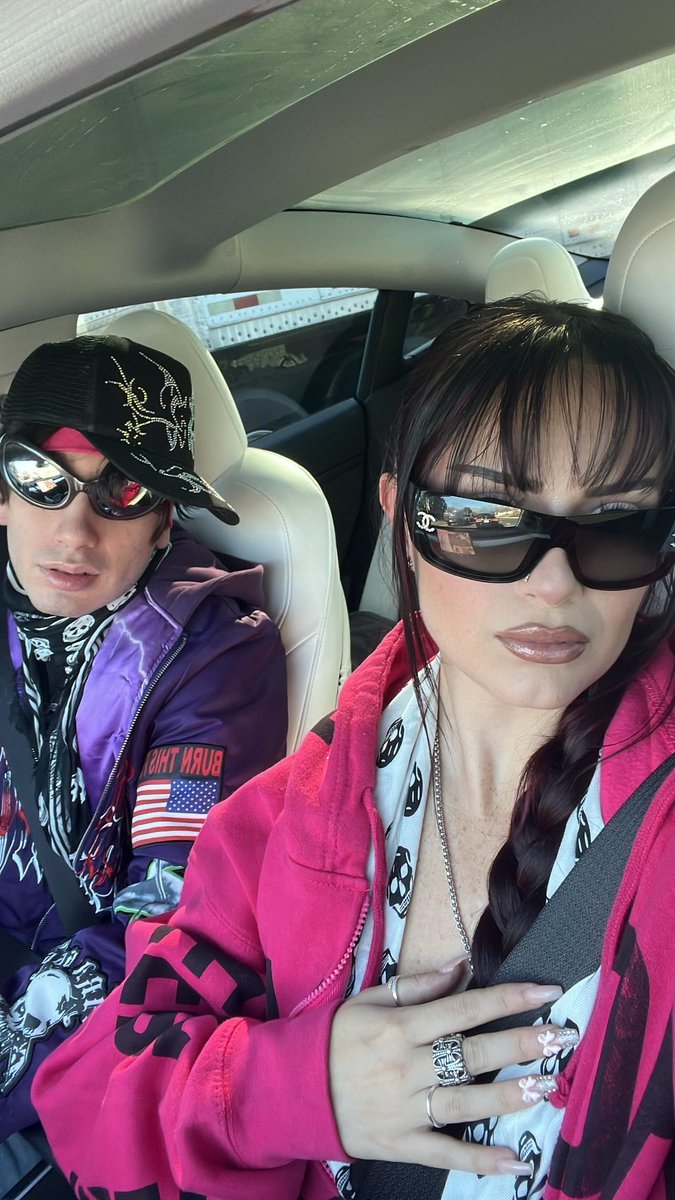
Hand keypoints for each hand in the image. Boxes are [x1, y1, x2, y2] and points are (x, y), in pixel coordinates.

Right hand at [328, 964, 566, 1177]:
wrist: (292, 1089)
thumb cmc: (334, 1038)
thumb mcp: (368, 1001)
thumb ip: (417, 986)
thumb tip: (460, 967)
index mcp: (399, 1026)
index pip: (463, 1008)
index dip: (507, 999)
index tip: (546, 993)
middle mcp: (405, 1065)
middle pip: (472, 1053)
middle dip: (521, 1044)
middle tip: (562, 1038)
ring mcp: (404, 1108)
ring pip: (465, 1102)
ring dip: (509, 1096)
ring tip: (549, 1086)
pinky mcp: (400, 1143)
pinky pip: (445, 1152)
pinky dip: (480, 1160)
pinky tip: (515, 1160)